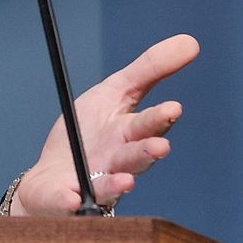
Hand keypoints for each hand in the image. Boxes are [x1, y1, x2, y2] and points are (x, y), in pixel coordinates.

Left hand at [10, 34, 195, 216]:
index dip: (159, 117)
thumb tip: (191, 41)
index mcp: (129, 133)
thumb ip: (150, 69)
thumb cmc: (88, 133)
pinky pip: (70, 201)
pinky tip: (74, 198)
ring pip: (110, 184)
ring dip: (119, 182)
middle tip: (159, 147)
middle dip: (147, 152)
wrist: (51, 177)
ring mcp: (94, 182)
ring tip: (127, 181)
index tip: (172, 108)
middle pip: (134, 156)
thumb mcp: (115, 93)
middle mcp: (118, 162)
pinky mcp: (67, 199)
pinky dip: (72, 199)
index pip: (149, 124)